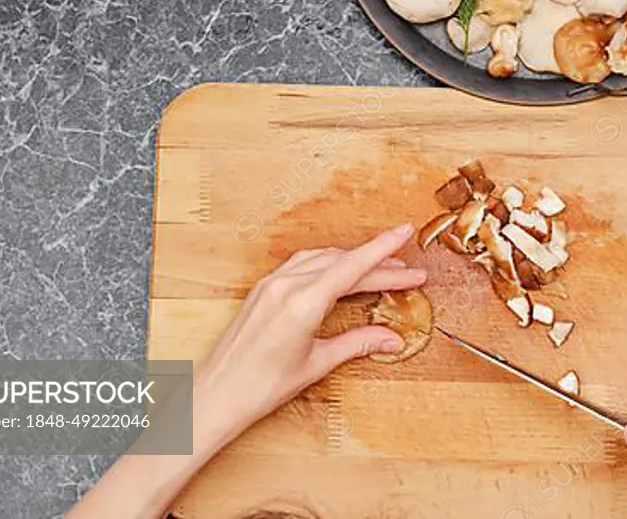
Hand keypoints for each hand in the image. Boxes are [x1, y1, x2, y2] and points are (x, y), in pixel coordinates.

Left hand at [192, 223, 426, 452]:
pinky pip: (301, 265)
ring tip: (381, 271)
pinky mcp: (262, 289)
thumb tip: (391, 339)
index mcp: (302, 302)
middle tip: (409, 272)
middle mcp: (286, 285)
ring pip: (322, 259)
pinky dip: (326, 264)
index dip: (383, 248)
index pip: (353, 266)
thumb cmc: (260, 386)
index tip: (404, 232)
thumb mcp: (317, 364)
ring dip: (353, 262)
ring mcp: (271, 284)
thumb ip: (358, 344)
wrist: (216, 394)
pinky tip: (339, 272)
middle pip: (343, 263)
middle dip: (379, 265)